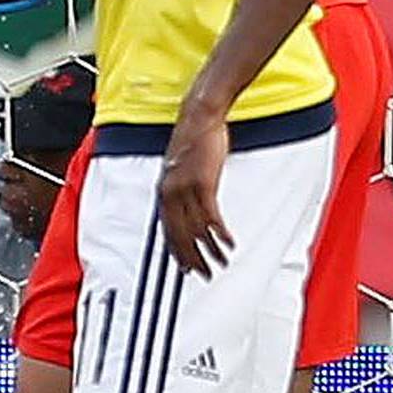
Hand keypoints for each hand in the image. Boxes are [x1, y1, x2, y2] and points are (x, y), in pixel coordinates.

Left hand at [160, 99, 233, 276]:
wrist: (199, 117)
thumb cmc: (193, 139)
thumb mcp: (180, 167)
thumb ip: (180, 188)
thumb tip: (187, 206)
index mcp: (163, 190)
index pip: (167, 230)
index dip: (177, 252)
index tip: (185, 268)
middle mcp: (170, 193)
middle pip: (180, 236)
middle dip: (193, 259)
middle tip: (204, 274)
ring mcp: (185, 189)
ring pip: (197, 230)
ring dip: (211, 250)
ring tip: (222, 262)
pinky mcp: (203, 184)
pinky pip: (211, 217)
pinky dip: (220, 233)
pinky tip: (229, 243)